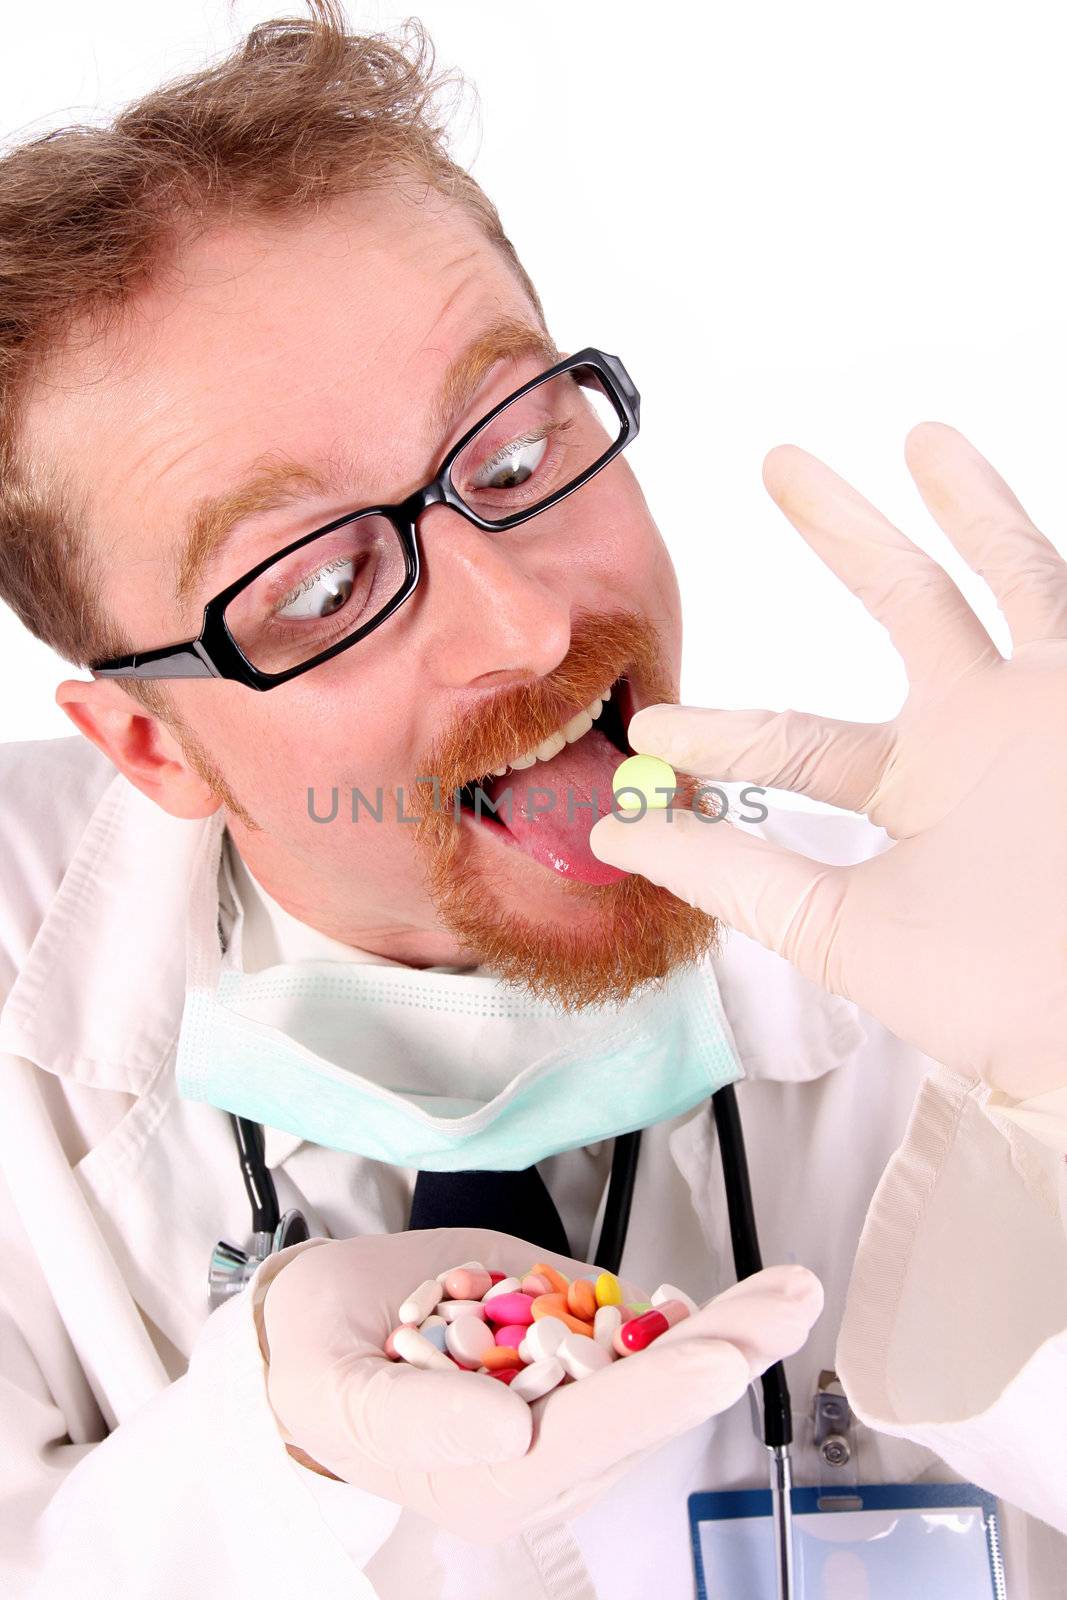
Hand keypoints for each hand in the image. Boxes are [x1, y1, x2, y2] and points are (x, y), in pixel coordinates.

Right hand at [258, 1226, 821, 1545]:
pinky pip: (637, 1341)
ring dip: (728, 1326)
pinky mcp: (564, 1355)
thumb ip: (419, 1417)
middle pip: (648, 1402)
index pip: (590, 1435)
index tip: (722, 1357)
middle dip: (725, 1350)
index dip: (661, 1394)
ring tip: (791, 1290)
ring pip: (658, 1367)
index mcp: (489, 1477)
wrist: (310, 1328)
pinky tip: (737, 1298)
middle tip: (791, 1304)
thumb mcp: (337, 1387)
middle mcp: (543, 1452)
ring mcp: (561, 1402)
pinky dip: (690, 1316)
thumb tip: (513, 1434)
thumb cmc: (315, 1364)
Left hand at [589, 422, 1066, 1101]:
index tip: (653, 728)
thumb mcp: (835, 928)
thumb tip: (615, 841)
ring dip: (961, 505)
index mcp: (908, 790)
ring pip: (1001, 575)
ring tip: (917, 433)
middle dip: (841, 536)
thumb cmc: (987, 992)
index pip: (796, 737)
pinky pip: (1057, 587)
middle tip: (780, 466)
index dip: (721, 730)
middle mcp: (974, 735)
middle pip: (901, 607)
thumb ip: (732, 878)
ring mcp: (1041, 704)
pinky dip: (1017, 530)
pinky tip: (977, 468)